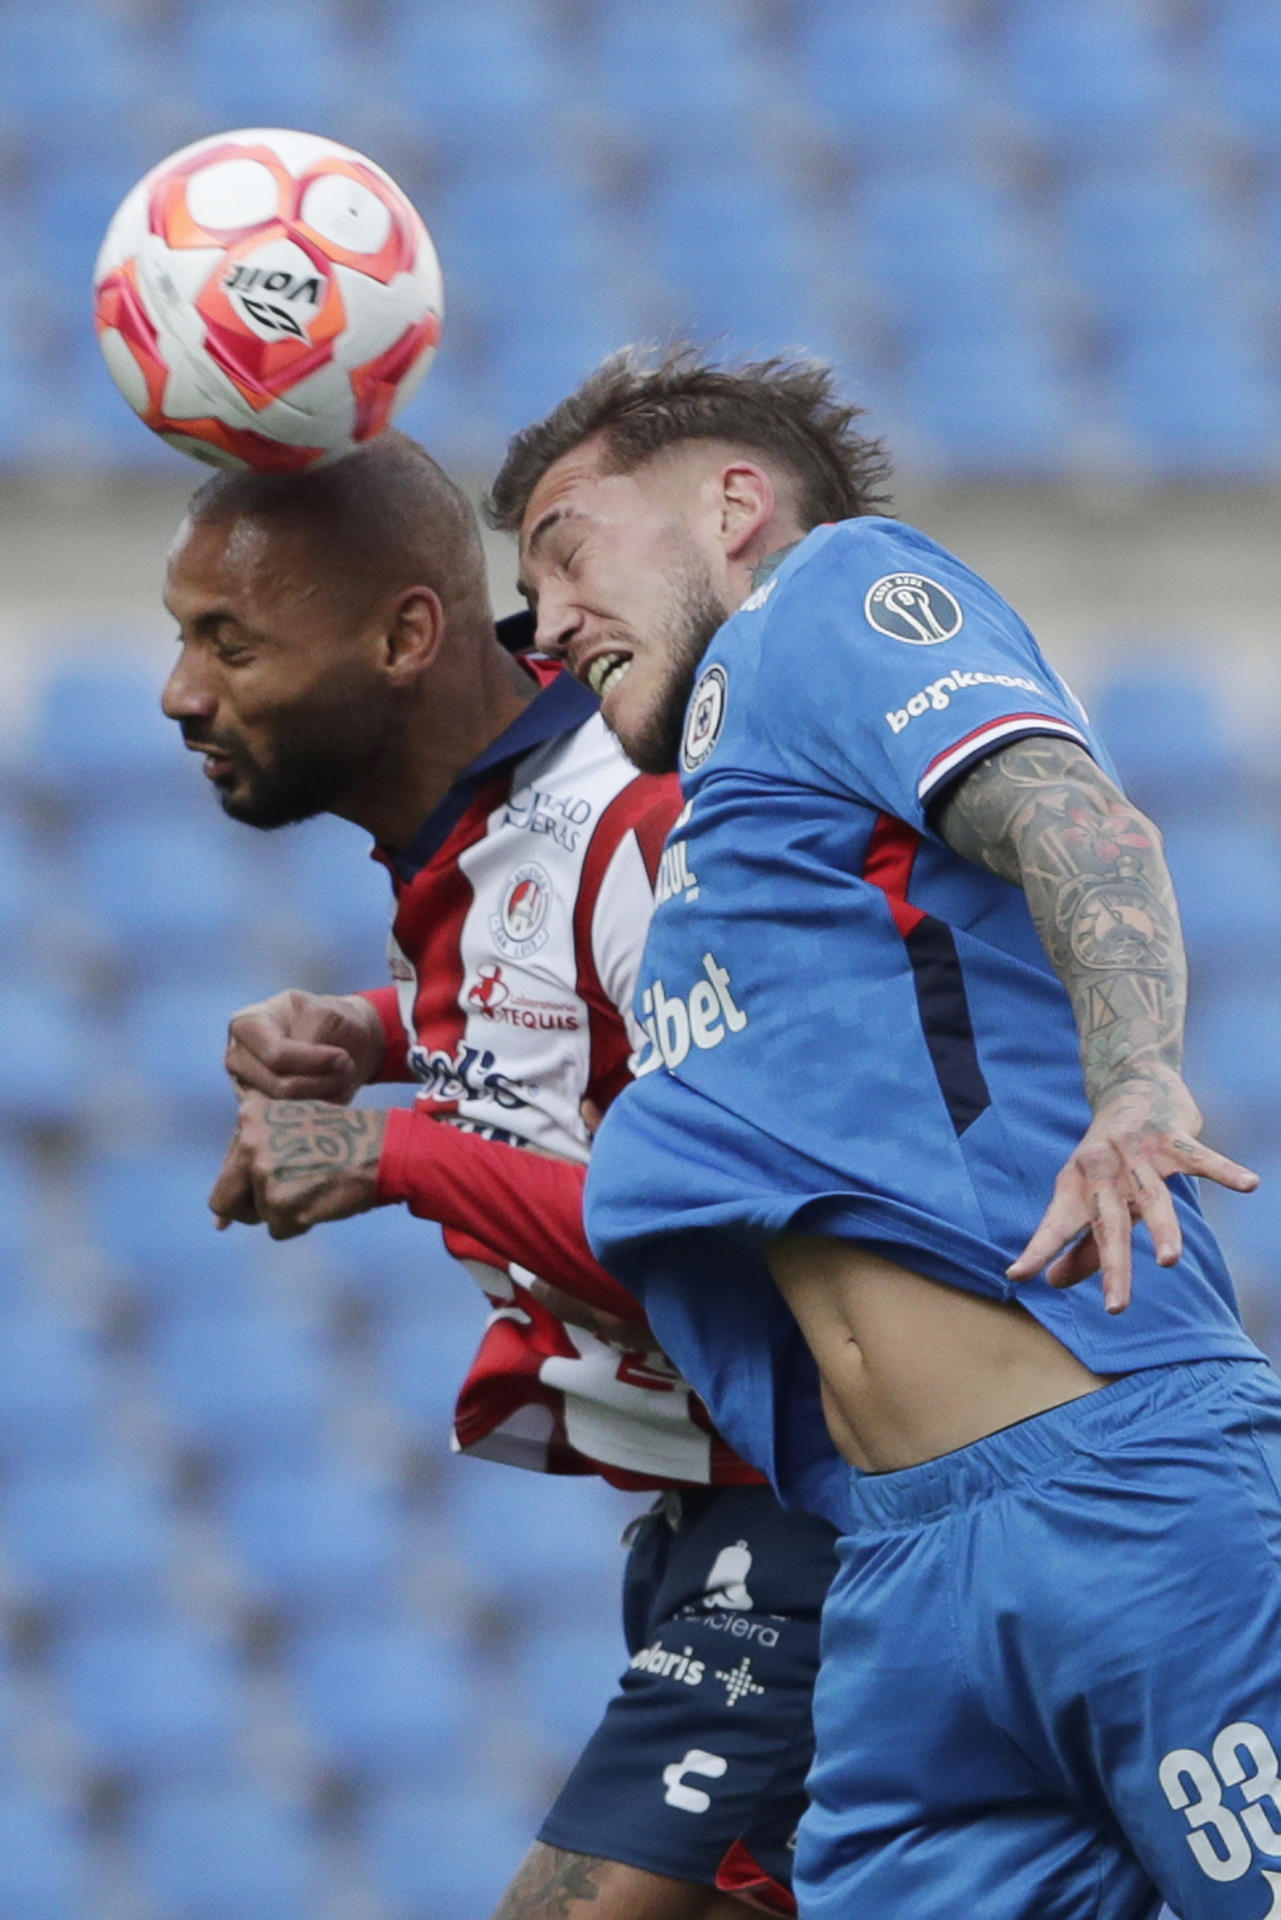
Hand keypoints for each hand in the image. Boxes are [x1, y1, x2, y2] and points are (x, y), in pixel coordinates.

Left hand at [210, 1093, 386, 1239]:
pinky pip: (279, 1230)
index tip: (273, 1185)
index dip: (247, 1186)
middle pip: (223, 1200)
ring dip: (284, 1213)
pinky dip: (300, 1224)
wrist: (384, 1148)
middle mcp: (250, 1143)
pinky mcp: (281, 1203)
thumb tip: (218, 1223)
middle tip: (282, 1201)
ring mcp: (264, 1174)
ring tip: (316, 1189)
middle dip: (248, 1209)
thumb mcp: (294, 1128)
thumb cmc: (344, 1139)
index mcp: (249, 1118)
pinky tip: (322, 1201)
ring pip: (258, 1216)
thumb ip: (257, 1159)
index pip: (227, 1169)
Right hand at [225, 990, 385, 1102]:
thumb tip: (294, 1084)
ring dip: (326, 1097)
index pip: (277, 1055)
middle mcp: (237, 1059)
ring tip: (343, 1078)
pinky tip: (335, 1094)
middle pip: (281, 1088)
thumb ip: (312, 1044)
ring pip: (288, 1111)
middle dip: (324, 1082)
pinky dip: (321, 1112)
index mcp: (246, 1025)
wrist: (339, 1040)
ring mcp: (245, 1089)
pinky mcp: (261, 1114)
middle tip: (348, 1068)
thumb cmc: (330, 1021)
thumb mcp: (325, 1015)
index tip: (343, 1057)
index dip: (314, 1061)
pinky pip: (293, 1125)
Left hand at [1008, 1068, 1258, 1313]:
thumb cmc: (1109, 1157)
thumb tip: (1052, 1283)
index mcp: (1077, 1185)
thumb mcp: (1089, 1195)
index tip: (1018, 1275)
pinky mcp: (1170, 1135)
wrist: (1129, 1083)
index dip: (1039, 1248)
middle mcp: (1101, 1169)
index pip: (1057, 1222)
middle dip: (1112, 1264)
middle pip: (1108, 1222)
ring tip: (1170, 1261)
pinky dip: (1223, 1170)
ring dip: (1162, 1228)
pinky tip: (1249, 1185)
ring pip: (1152, 1195)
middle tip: (1116, 1307)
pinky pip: (1198, 1155)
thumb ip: (1078, 1243)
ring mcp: (1136, 1152)